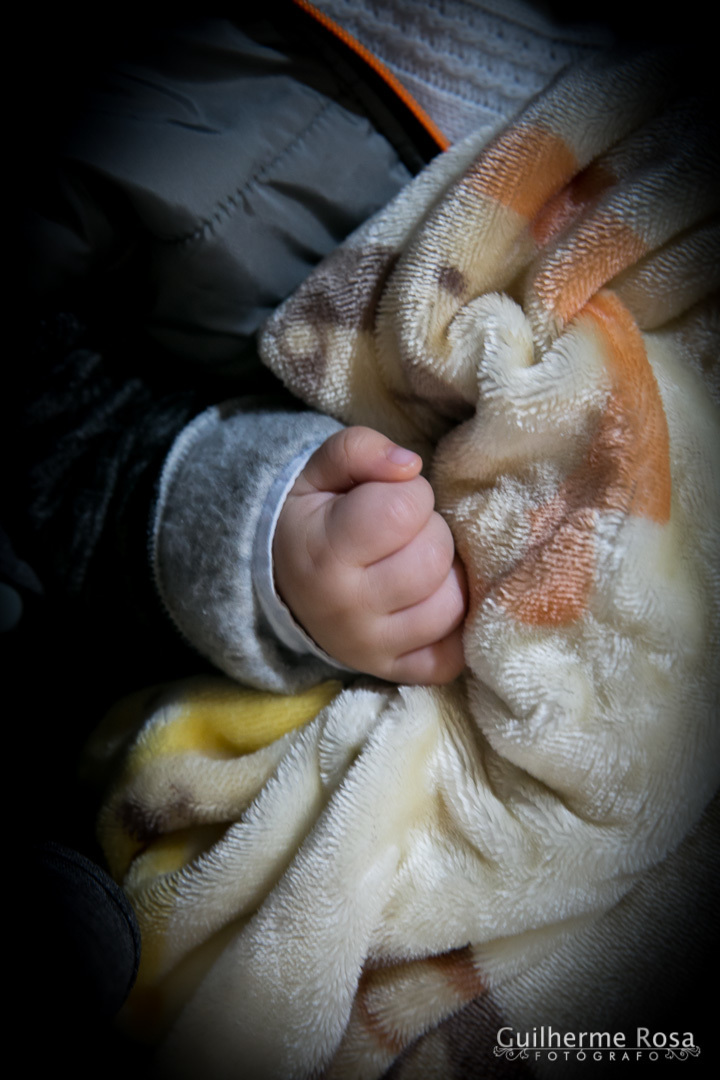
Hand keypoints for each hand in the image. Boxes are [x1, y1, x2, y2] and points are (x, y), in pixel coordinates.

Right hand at [273, 426, 466, 683]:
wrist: (281, 584)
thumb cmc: (311, 518)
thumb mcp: (319, 471)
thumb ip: (360, 450)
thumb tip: (411, 464)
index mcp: (325, 552)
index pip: (404, 509)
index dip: (410, 492)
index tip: (390, 498)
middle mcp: (348, 608)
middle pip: (433, 557)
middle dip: (430, 532)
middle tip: (404, 532)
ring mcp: (372, 647)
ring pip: (452, 605)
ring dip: (445, 577)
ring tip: (414, 564)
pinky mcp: (394, 671)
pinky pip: (453, 656)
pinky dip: (453, 628)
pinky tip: (429, 601)